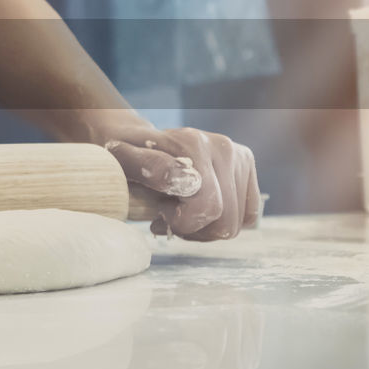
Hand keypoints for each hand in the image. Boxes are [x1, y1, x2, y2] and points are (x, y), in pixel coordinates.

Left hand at [102, 123, 259, 240]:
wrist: (135, 139)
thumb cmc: (124, 155)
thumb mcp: (121, 159)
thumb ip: (147, 167)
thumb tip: (180, 177)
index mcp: (192, 144)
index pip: (207, 206)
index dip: (182, 222)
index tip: (160, 212)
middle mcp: (222, 147)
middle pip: (226, 222)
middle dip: (194, 229)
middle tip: (168, 215)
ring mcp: (238, 155)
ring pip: (235, 224)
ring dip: (205, 227)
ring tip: (181, 211)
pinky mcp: (246, 166)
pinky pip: (246, 216)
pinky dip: (222, 221)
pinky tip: (198, 209)